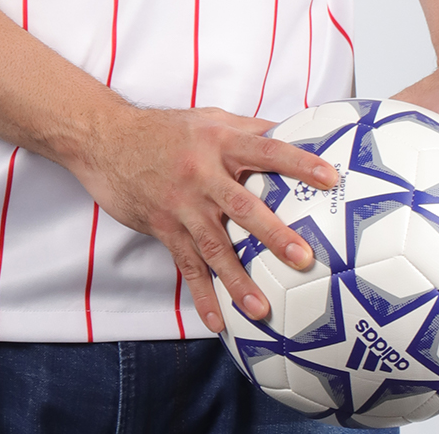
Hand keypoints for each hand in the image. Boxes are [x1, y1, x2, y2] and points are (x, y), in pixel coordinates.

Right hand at [74, 106, 338, 333]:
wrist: (107, 140)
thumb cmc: (165, 129)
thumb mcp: (208, 118)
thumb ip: (248, 128)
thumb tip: (293, 131)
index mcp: (219, 142)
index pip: (266, 150)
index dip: (298, 162)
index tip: (330, 178)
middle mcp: (202, 174)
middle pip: (243, 206)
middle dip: (273, 234)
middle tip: (303, 257)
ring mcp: (181, 204)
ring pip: (214, 246)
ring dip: (238, 279)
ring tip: (262, 308)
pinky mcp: (163, 226)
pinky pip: (186, 266)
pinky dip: (201, 295)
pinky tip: (217, 321)